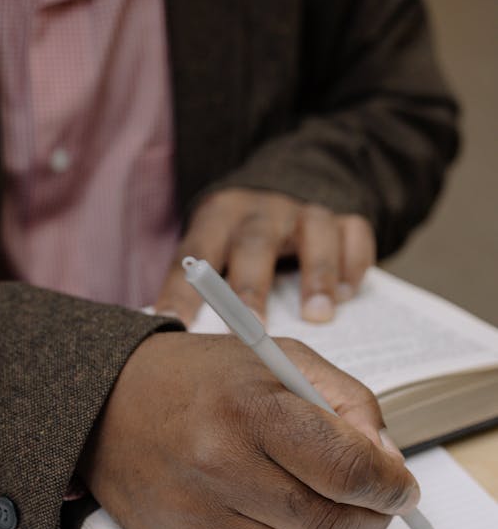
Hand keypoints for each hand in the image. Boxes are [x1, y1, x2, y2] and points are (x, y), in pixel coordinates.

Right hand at [79, 333, 417, 528]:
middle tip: (381, 507)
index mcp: (252, 407)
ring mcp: (200, 511)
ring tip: (345, 516)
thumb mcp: (282, 357)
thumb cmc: (203, 376)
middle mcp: (222, 463)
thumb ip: (347, 400)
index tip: (402, 487)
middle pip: (327, 521)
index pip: (347, 466)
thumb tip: (386, 461)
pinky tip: (299, 527)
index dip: (390, 484)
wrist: (113, 403)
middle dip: (372, 520)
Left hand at [155, 189, 374, 325]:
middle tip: (254, 330)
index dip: (183, 290)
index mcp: (218, 218)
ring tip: (318, 317)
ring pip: (314, 232)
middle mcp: (260, 210)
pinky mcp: (342, 217)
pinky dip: (353, 263)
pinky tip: (348, 294)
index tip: (174, 326)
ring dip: (317, 274)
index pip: (194, 253)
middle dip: (252, 289)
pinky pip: (354, 232)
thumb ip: (208, 292)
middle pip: (254, 244)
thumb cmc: (242, 245)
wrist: (291, 185)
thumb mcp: (217, 256)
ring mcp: (303, 212)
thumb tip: (184, 343)